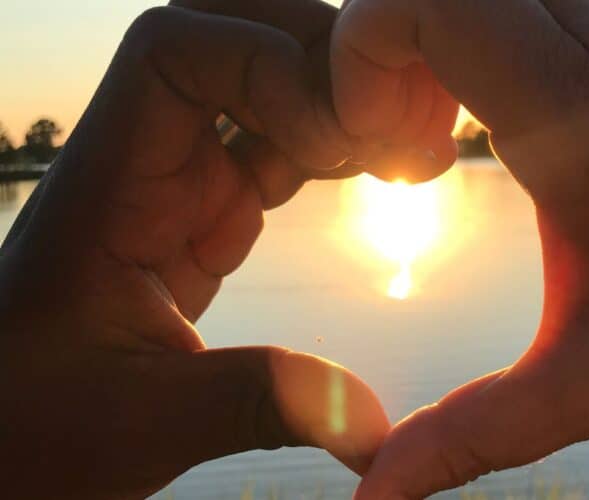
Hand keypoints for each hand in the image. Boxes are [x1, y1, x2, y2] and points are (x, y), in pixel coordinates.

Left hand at [0, 4, 389, 497]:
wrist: (15, 437)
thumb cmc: (39, 426)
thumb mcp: (143, 420)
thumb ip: (255, 401)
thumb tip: (371, 422)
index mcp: (109, 187)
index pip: (174, 51)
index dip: (264, 64)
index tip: (332, 139)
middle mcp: (146, 164)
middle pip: (228, 42)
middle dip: (312, 60)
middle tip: (391, 114)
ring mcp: (179, 185)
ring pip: (262, 92)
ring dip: (333, 104)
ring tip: (407, 141)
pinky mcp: (207, 215)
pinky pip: (276, 150)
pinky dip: (330, 148)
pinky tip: (377, 169)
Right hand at [331, 1, 588, 497]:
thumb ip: (470, 434)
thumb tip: (373, 495)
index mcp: (574, 114)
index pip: (423, 2)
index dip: (359, 62)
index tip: (374, 157)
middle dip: (372, 68)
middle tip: (390, 161)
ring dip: (411, 65)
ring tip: (422, 157)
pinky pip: (492, 14)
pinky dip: (448, 60)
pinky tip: (461, 138)